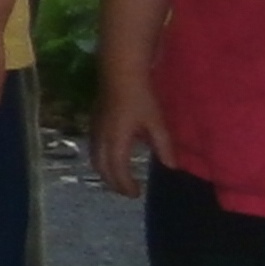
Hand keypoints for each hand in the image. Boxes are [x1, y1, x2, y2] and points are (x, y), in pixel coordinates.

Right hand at [84, 72, 160, 200]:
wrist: (120, 71)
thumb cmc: (140, 96)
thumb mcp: (156, 122)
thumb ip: (163, 146)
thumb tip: (171, 166)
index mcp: (116, 140)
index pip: (117, 169)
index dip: (125, 184)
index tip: (136, 194)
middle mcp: (101, 137)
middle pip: (101, 167)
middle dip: (113, 182)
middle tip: (127, 191)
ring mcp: (95, 128)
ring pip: (95, 157)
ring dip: (106, 171)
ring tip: (118, 178)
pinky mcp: (94, 121)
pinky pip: (94, 147)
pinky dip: (102, 159)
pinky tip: (112, 156)